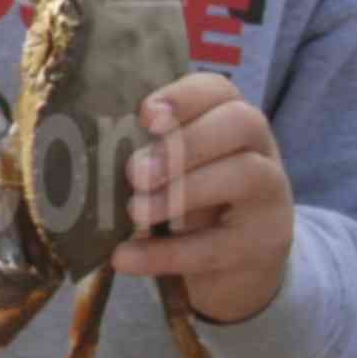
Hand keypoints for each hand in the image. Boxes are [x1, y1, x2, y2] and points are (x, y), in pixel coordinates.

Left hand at [113, 73, 294, 324]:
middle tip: (136, 171)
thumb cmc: (191, 204)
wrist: (235, 268)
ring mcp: (269, 198)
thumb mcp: (172, 172)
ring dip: (183, 191)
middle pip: (242, 122)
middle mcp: (260, 150)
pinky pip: (218, 246)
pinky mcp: (262, 246)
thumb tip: (87, 149)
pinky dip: (166, 253)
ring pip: (245, 175)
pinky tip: (126, 257)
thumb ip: (144, 154)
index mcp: (231, 120)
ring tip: (135, 210)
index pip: (219, 89)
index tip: (145, 113)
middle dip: (187, 142)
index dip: (184, 96)